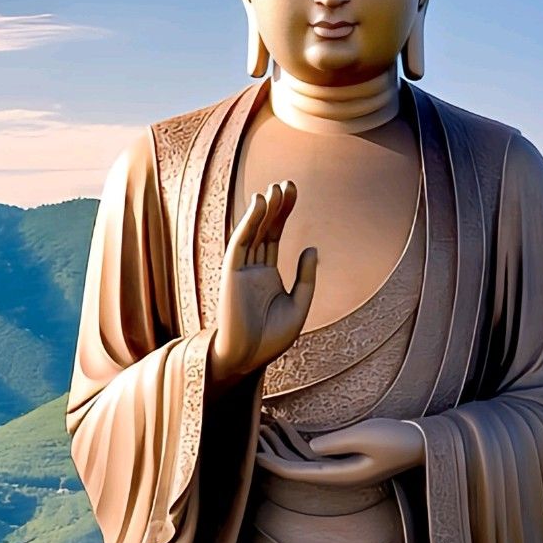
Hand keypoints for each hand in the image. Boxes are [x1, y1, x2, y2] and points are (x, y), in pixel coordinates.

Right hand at [212, 182, 317, 384]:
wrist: (248, 358)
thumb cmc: (271, 340)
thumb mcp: (298, 307)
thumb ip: (306, 278)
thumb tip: (312, 248)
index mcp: (267, 276)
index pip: (274, 237)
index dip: (283, 214)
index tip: (292, 192)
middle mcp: (253, 268)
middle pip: (264, 229)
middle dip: (276, 207)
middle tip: (288, 183)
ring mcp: (241, 270)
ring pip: (252, 232)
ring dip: (263, 210)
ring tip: (275, 189)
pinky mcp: (231, 273)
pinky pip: (240, 242)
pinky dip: (248, 223)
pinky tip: (258, 205)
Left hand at [257, 416, 425, 486]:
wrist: (423, 444)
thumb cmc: (398, 439)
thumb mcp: (368, 436)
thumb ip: (337, 443)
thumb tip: (310, 448)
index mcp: (340, 476)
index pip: (297, 472)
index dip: (272, 462)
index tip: (252, 452)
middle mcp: (336, 476)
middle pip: (293, 466)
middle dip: (270, 450)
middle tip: (250, 430)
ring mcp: (339, 468)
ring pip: (299, 458)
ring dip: (280, 442)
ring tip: (260, 423)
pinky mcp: (343, 458)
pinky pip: (311, 451)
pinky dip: (294, 438)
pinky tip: (281, 425)